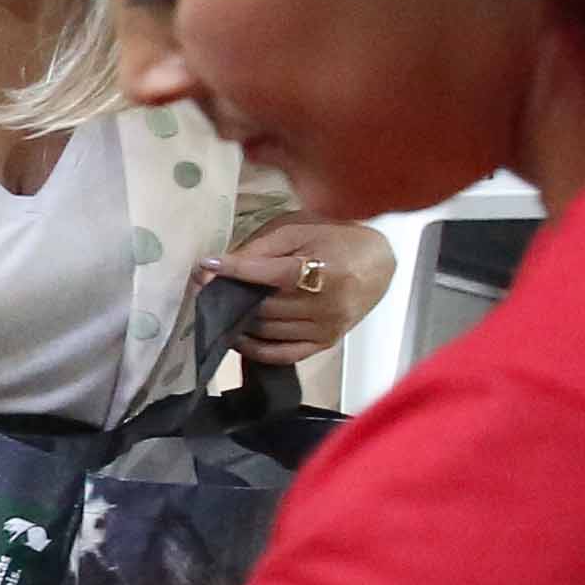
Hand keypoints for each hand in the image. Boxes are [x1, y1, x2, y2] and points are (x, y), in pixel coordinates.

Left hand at [209, 222, 390, 364]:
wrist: (378, 260)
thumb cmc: (336, 238)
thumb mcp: (298, 230)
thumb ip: (260, 248)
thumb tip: (218, 265)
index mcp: (324, 272)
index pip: (268, 275)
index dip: (233, 271)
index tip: (205, 266)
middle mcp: (327, 305)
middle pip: (264, 307)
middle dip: (230, 297)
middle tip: (207, 288)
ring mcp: (327, 328)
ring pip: (267, 331)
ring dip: (238, 322)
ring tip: (220, 308)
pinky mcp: (326, 342)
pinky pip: (282, 354)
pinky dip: (254, 349)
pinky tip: (238, 335)